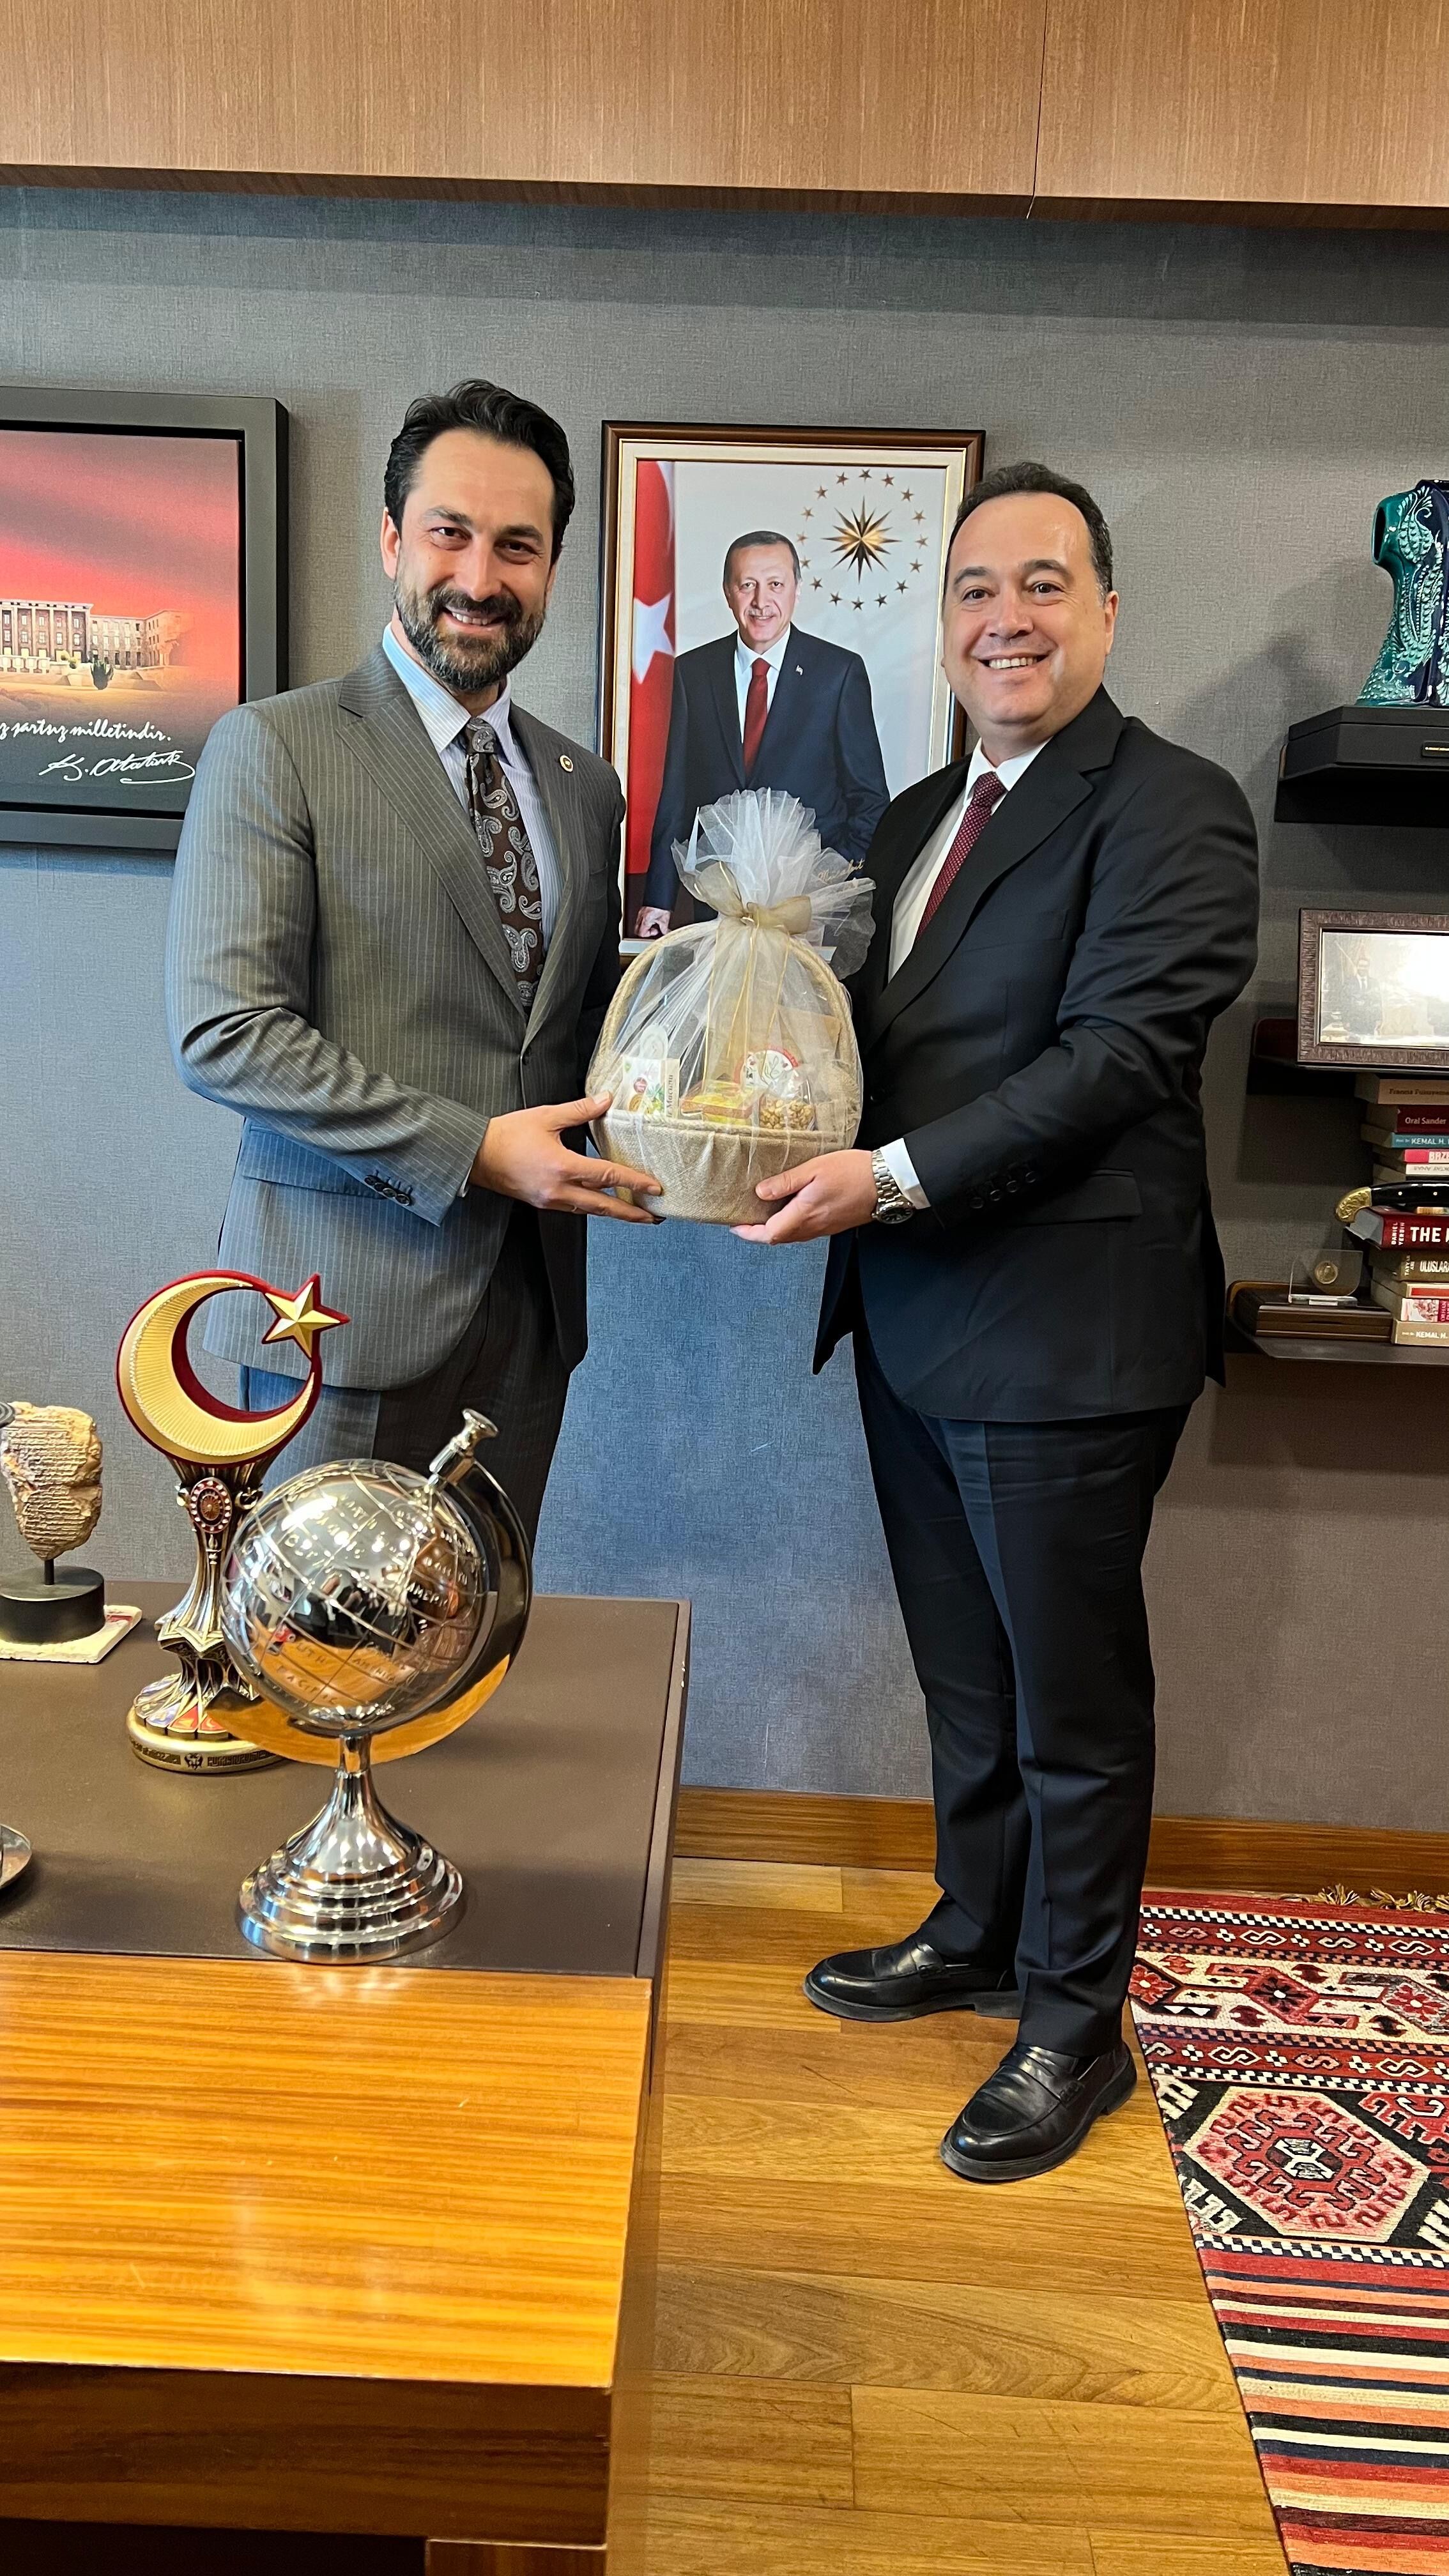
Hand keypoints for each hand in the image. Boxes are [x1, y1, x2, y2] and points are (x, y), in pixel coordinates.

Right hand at [471, 1095, 661, 1221]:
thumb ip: (580, 1110)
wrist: (475, 1156)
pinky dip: (594, 1208)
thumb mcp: (546, 1116)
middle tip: (654, 1216)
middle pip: (604, 1206)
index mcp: (561, 1167)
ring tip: (635, 1213)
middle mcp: (558, 1190)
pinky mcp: (543, 1203)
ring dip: (615, 1213)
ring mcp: (550, 1200)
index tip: (654, 1187)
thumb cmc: (506, 1136)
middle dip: (632, 1213)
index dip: (634, 1182)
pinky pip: (575, 1208)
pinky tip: (604, 1204)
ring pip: (590, 1210)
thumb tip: (606, 1099)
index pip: (607, 1176)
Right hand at [634, 906, 670, 939]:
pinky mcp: (642, 910)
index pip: (641, 933)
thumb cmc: (660, 905)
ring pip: (637, 924)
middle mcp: (641, 917)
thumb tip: (665, 932)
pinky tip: (652, 919)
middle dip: (644, 932)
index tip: (655, 931)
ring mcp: (640, 913)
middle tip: (652, 930)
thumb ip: (664, 929)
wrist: (660, 896)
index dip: (648, 934)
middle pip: (637, 930)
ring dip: (645, 926)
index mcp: (646, 920)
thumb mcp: (664, 919)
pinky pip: (640, 919)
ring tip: (653, 924)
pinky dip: (645, 921)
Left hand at [732, 1149, 876, 1243]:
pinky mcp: (834, 1224)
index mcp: (805, 1214)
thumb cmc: (854, 1172)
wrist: (886, 1182)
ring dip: (775, 1230)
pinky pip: (806, 1231)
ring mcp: (825, 1228)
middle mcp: (814, 1227)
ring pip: (793, 1236)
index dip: (749, 1233)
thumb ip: (786, 1182)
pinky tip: (790, 1210)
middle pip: (779, 1239)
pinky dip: (791, 1225)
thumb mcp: (814, 1168)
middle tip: (745, 1222)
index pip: (769, 1234)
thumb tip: (761, 1192)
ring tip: (764, 1215)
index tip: (736, 1227)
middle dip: (759, 1233)